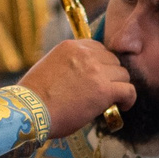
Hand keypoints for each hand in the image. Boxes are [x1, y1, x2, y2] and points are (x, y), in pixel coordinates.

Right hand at [21, 39, 135, 137]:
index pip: (100, 49)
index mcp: (72, 46)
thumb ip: (70, 65)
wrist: (29, 111)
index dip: (102, 65)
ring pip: (123, 75)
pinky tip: (123, 106)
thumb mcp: (50, 67)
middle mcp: (86, 54)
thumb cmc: (34, 97)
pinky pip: (129, 90)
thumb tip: (84, 78)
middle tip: (106, 91)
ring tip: (114, 100)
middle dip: (111, 76)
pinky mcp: (104, 90)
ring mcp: (96, 71)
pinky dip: (129, 99)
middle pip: (113, 61)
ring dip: (119, 87)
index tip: (99, 78)